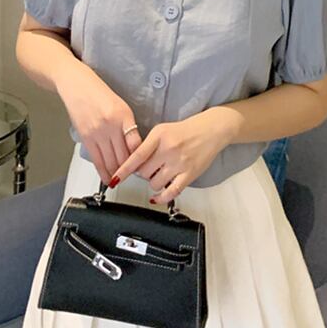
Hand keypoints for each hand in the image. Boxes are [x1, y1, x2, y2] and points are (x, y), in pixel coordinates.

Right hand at [56, 67, 142, 185]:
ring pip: (110, 161)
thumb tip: (135, 148)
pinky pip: (97, 160)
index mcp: (123, 116)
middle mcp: (111, 125)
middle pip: (124, 156)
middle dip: (130, 169)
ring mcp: (97, 133)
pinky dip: (103, 172)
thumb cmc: (100, 94)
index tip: (143, 164)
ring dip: (117, 173)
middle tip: (134, 175)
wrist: (77, 87)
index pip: (136, 144)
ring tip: (121, 178)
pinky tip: (108, 178)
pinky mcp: (86, 138)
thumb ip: (129, 127)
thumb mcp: (122, 107)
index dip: (140, 158)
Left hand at [109, 110, 229, 204]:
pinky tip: (157, 198)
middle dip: (142, 174)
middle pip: (144, 172)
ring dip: (153, 183)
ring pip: (155, 183)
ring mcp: (180, 163)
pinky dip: (162, 198)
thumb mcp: (162, 130)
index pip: (137, 156)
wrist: (211, 130)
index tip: (115, 178)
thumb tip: (134, 163)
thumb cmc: (186, 130)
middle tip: (148, 169)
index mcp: (159, 136)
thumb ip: (147, 145)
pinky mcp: (189, 174)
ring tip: (159, 175)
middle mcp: (169, 149)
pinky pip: (171, 192)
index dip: (124, 169)